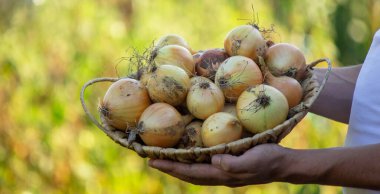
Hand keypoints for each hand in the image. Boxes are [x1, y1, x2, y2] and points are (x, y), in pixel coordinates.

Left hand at [148, 143, 287, 186]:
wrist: (283, 164)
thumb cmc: (269, 159)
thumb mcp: (252, 161)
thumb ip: (233, 165)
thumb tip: (213, 161)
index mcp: (223, 175)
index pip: (192, 173)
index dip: (172, 168)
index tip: (154, 161)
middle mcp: (220, 176)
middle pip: (189, 174)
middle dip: (170, 168)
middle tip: (152, 161)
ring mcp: (224, 172)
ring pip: (195, 172)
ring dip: (179, 167)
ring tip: (165, 161)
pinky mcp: (228, 166)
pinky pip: (204, 166)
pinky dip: (192, 163)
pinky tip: (190, 157)